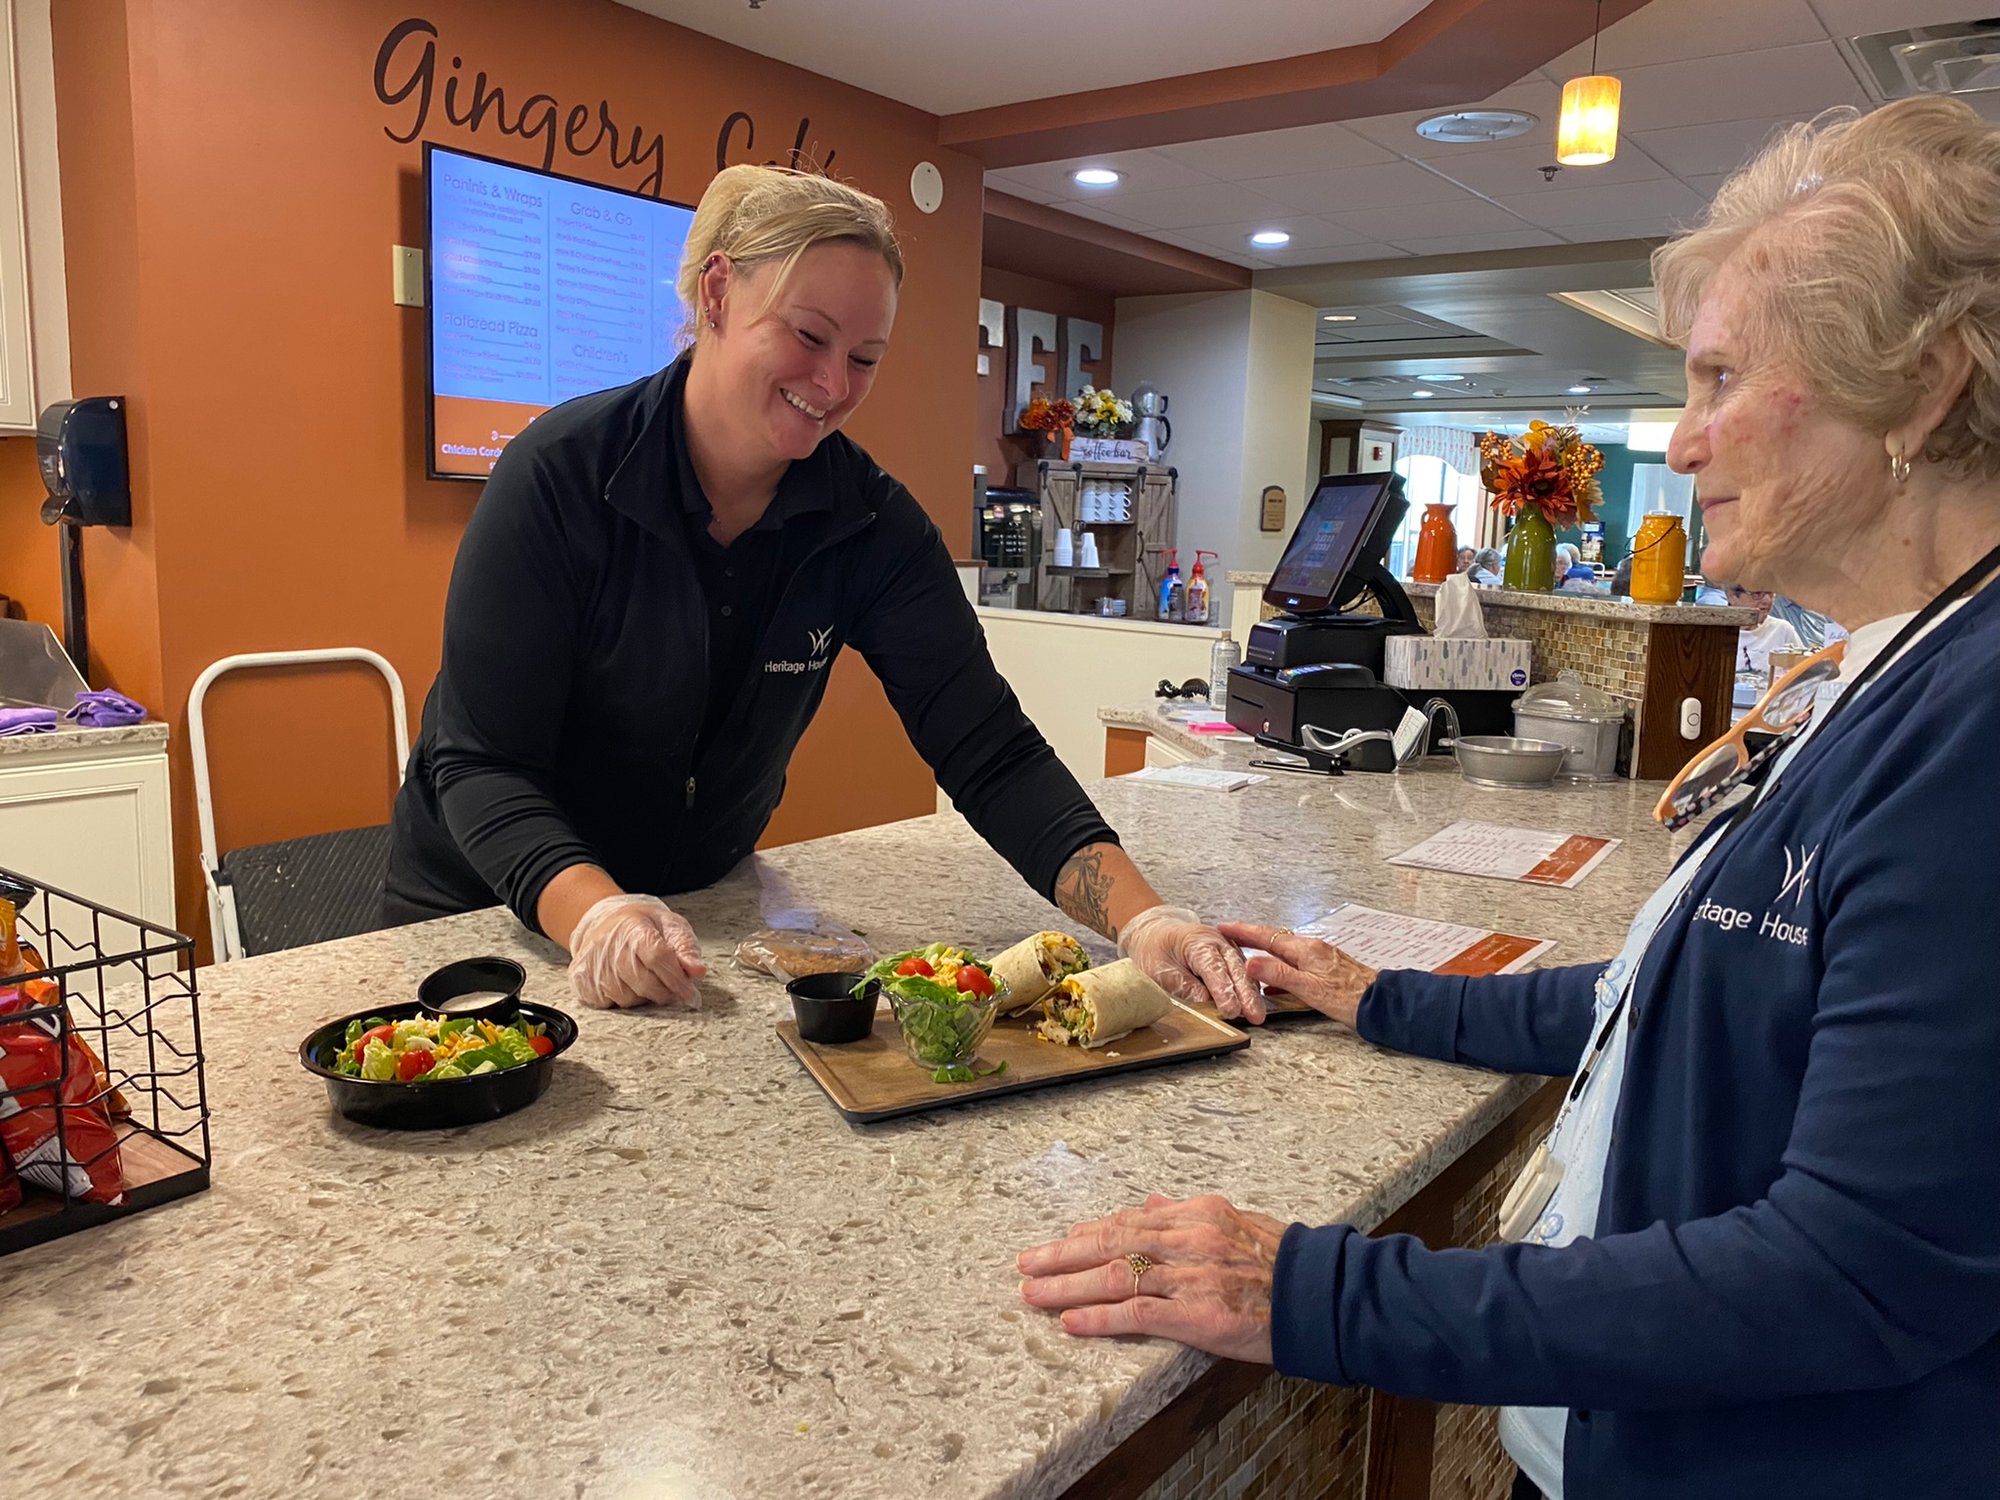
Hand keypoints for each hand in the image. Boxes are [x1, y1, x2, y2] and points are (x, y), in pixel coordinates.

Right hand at [566, 894, 707, 1009]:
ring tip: (644, 977)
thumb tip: (697, 971)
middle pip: (644, 983)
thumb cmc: (642, 925)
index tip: (691, 996)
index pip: (658, 958)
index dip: (677, 980)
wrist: (606, 921)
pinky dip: (623, 999)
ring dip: (643, 996)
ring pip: (627, 998)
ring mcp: (592, 964)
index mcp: (633, 928)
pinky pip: (609, 1004)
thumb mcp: (670, 925)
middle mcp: (609, 945)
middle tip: (672, 988)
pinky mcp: (581, 980)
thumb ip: (685, 948)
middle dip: (664, 992)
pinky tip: (625, 983)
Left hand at [1016, 1193, 1286, 1363]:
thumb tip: (1151, 1201)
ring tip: (1032, 1293)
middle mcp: (1188, 1238)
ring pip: (1113, 1275)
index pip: (1128, 1220)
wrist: (1326, 1295)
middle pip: (1110, 1242)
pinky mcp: (1197, 1314)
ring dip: (1066, 1285)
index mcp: (1196, 1213)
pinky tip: (1070, 1321)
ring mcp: (1191, 1276)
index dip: (1088, 1232)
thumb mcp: (1237, 1221)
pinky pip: (1136, 1313)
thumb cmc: (1286, 1261)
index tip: (1060, 1241)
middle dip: (1062, 1253)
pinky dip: (1098, 1317)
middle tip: (1026, 1263)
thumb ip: (1188, 1213)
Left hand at [1117, 905, 1262, 1022]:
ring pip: (1244, 971)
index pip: (1214, 967)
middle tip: (1255, 1016)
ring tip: (1257, 1015)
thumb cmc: (1155, 950)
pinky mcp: (1231, 957)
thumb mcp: (1160, 970)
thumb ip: (1184, 986)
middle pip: (1236, 968)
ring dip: (1251, 993)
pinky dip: (1250, 988)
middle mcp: (1217, 941)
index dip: (1224, 990)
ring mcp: (1227, 948)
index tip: (1231, 1010)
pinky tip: (1255, 1004)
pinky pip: (1244, 973)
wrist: (1155, 932)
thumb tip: (1206, 1003)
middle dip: (1246, 994)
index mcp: (1197, 941)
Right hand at [1215, 922, 1376, 1027]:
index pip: (1266, 936)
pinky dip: (1280, 967)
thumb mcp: (1309, 989)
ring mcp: (1321, 957)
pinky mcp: (1327, 968)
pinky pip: (1296, 962)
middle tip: (1231, 936)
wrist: (1381, 1003)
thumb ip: (1278, 975)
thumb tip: (1250, 964)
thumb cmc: (1349, 998)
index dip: (1243, 932)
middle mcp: (1313, 948)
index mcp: (1305, 950)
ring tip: (1247, 955)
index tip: (1224, 927)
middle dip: (1251, 937)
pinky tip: (1277, 981)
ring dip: (1265, 952)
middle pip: (1275, 939)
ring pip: (1285, 950)